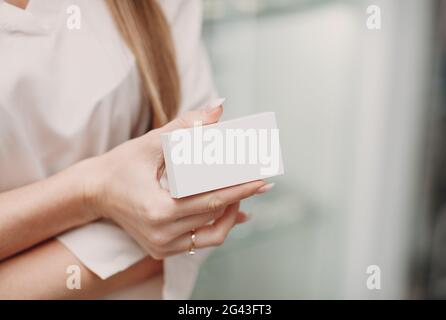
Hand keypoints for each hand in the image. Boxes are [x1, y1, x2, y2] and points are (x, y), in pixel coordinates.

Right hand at [82, 104, 269, 258]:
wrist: (94, 192)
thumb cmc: (121, 165)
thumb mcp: (152, 142)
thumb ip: (187, 124)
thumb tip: (219, 107)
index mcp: (158, 209)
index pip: (212, 199)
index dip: (241, 188)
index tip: (263, 178)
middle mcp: (161, 234)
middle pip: (215, 215)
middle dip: (241, 196)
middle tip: (262, 182)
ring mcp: (162, 246)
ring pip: (212, 235)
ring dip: (230, 214)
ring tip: (242, 194)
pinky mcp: (161, 250)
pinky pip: (200, 242)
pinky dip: (217, 225)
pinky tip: (234, 213)